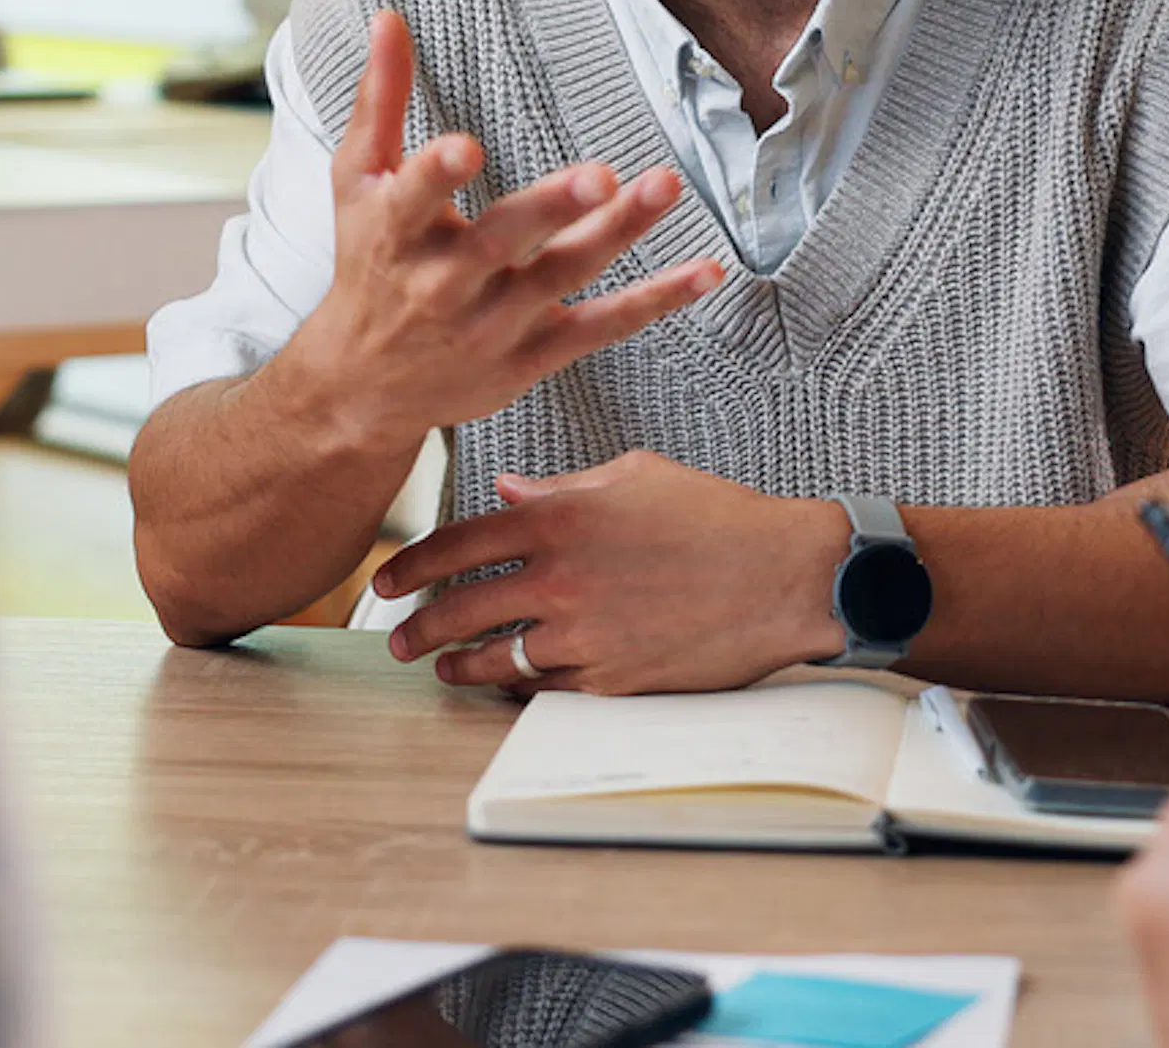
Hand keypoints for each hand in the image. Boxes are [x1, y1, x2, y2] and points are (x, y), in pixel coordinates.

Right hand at [273, 12, 722, 444]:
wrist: (366, 384)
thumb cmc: (368, 263)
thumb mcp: (357, 183)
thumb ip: (381, 101)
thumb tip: (389, 15)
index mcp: (395, 232)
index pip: (414, 199)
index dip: (436, 175)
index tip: (464, 147)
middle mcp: (443, 283)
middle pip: (502, 241)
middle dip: (550, 208)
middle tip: (601, 174)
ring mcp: (493, 323)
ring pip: (563, 275)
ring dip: (617, 233)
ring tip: (665, 185)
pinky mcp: (533, 355)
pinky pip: (602, 326)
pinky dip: (656, 300)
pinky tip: (707, 270)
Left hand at [376, 450, 851, 694]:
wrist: (783, 575)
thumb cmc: (716, 518)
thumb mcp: (634, 477)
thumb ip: (561, 488)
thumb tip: (507, 494)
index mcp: (558, 519)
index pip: (454, 544)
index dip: (407, 565)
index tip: (385, 580)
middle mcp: (559, 579)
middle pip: (456, 609)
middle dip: (416, 627)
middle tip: (398, 637)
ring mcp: (582, 636)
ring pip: (492, 658)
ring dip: (456, 665)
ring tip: (443, 667)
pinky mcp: (609, 682)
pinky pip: (542, 691)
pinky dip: (516, 687)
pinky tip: (506, 682)